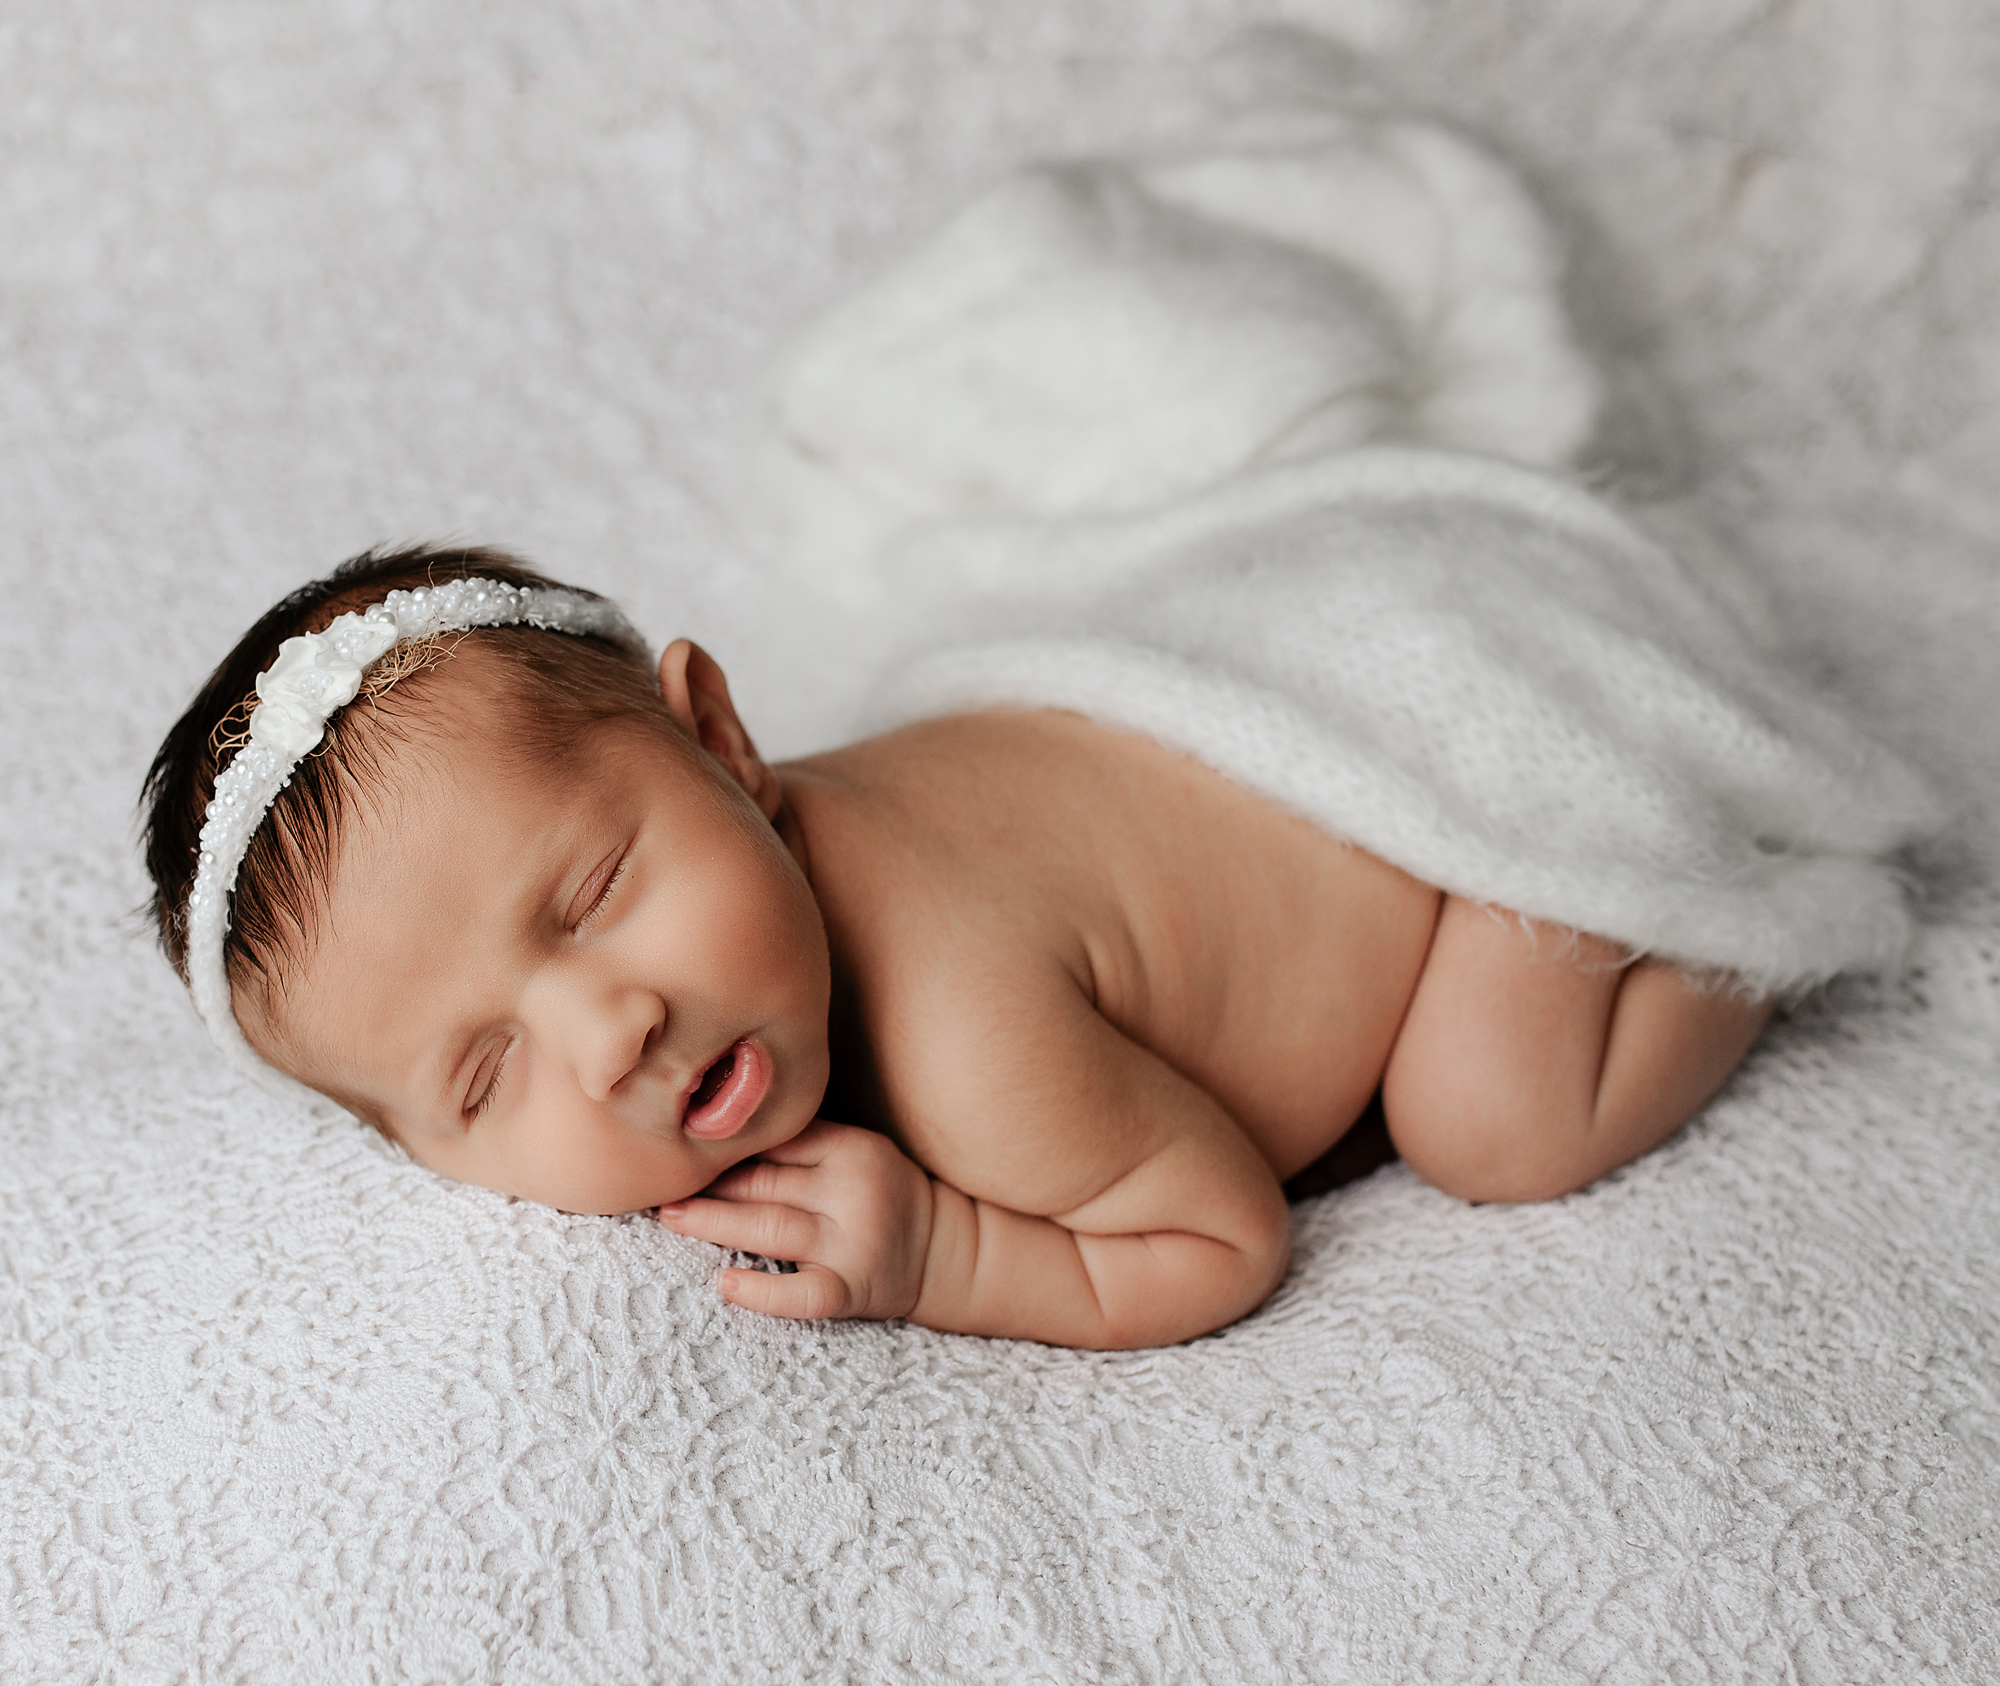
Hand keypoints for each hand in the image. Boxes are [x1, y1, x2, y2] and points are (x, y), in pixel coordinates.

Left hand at [655, 1121, 934, 1321]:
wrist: (952, 1252)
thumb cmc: (888, 1196)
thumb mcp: (859, 1151)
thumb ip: (804, 1143)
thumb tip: (719, 1132)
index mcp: (852, 1148)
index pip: (774, 1141)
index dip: (722, 1146)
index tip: (677, 1144)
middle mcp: (853, 1191)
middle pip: (763, 1183)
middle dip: (705, 1184)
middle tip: (655, 1182)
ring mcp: (853, 1244)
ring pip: (769, 1230)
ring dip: (712, 1224)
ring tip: (669, 1217)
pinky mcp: (854, 1290)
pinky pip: (803, 1295)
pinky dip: (762, 1292)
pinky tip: (724, 1286)